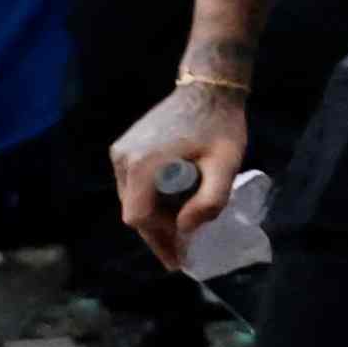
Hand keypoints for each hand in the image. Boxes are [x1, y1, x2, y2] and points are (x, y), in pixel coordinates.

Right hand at [108, 75, 243, 273]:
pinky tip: (175, 207)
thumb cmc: (221, 124)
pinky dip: (152, 200)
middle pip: (133, 211)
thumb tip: (186, 229)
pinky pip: (134, 184)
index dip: (159, 241)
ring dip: (156, 217)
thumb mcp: (227, 163)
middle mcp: (122, 159)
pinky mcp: (125, 147)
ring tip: (182, 231)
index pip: (140, 217)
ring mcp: (120, 152)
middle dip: (158, 234)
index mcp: (142, 165)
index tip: (178, 259)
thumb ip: (210, 199)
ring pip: (132, 199)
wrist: (208, 87)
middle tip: (182, 253)